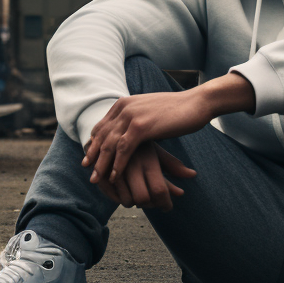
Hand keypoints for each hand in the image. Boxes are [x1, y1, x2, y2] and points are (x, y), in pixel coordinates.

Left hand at [82, 72, 254, 203]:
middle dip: (93, 155)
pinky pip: (123, 149)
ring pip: (109, 144)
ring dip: (102, 164)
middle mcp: (123, 108)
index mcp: (123, 103)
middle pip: (101, 136)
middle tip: (87, 172)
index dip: (94, 143)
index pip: (101, 126)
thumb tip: (129, 132)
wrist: (196, 104)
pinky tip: (114, 177)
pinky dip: (117, 165)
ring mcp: (131, 116)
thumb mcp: (148, 112)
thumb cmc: (176, 111)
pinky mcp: (141, 127)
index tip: (89, 158)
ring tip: (96, 179)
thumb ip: (135, 119)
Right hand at [93, 141, 195, 209]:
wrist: (111, 127)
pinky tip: (124, 193)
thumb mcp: (157, 151)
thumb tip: (193, 175)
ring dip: (134, 203)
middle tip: (154, 203)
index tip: (167, 207)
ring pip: (126, 200)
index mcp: (149, 158)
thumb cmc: (138, 143)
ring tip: (138, 198)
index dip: (165, 203)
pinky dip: (118, 198)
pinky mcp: (99, 170)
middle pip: (143, 199)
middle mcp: (132, 163)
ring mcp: (113, 167)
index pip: (160, 191)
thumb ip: (172, 165)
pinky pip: (111, 196)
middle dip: (150, 205)